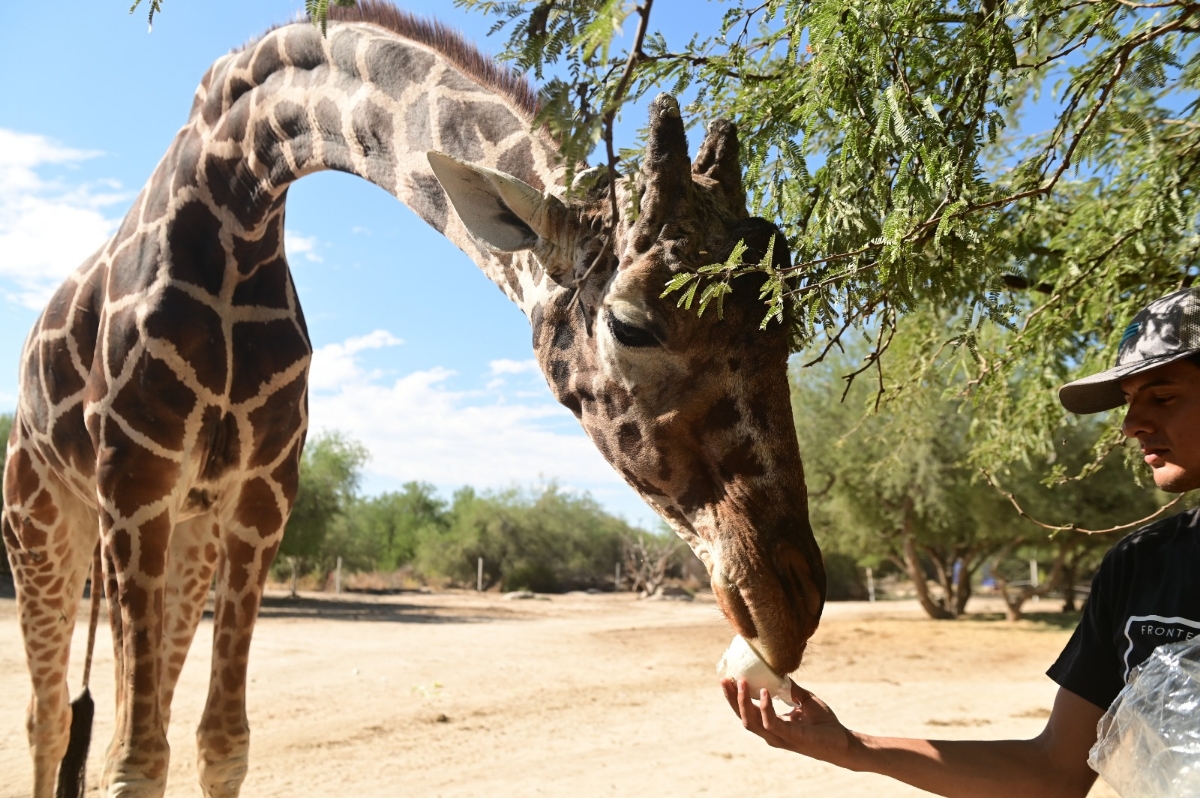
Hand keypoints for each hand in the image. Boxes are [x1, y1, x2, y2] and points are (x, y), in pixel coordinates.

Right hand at [720, 677, 856, 765]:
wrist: (844, 742)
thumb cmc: (825, 724)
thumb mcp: (805, 699)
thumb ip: (791, 688)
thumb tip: (779, 670)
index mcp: (772, 724)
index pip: (747, 711)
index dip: (735, 696)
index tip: (727, 677)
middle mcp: (771, 732)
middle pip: (743, 716)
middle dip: (732, 698)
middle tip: (725, 679)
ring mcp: (779, 737)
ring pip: (752, 722)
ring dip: (743, 702)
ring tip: (741, 682)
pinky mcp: (791, 737)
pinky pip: (772, 723)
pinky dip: (765, 707)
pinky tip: (764, 692)